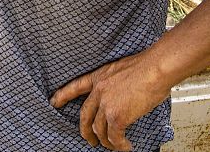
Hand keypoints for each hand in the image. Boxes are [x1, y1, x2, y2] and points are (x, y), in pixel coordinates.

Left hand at [50, 51, 172, 150]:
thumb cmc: (146, 65)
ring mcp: (106, 105)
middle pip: (85, 116)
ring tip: (113, 146)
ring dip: (106, 142)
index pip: (75, 87)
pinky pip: (114, 137)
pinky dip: (120, 145)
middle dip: (85, 131)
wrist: (156, 68)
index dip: (63, 95)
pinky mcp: (117, 117)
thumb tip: (122, 96)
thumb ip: (115, 83)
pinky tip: (125, 147)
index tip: (54, 102)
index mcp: (99, 77)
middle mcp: (99, 91)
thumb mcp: (121, 68)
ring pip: (99, 130)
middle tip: (89, 140)